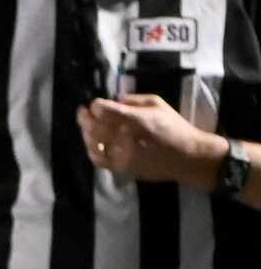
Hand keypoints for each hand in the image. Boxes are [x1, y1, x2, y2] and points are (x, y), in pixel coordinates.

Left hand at [78, 95, 221, 189]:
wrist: (186, 156)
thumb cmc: (174, 127)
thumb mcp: (158, 104)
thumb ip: (134, 100)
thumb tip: (114, 100)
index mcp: (135, 119)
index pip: (104, 110)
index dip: (96, 105)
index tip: (96, 104)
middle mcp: (124, 137)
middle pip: (93, 126)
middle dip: (84, 117)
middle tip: (83, 112)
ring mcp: (121, 155)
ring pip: (92, 143)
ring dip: (86, 133)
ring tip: (87, 126)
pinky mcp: (121, 168)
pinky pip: (98, 160)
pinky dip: (91, 150)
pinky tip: (93, 143)